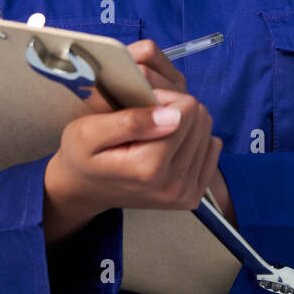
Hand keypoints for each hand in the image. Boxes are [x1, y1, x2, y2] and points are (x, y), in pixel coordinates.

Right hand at [47, 40, 222, 215]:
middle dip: (176, 109)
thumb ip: (130, 121)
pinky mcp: (192, 196)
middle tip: (149, 117)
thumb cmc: (82, 156)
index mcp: (149, 167)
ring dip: (185, 123)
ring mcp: (185, 193)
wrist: (84, 189)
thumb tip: (173, 116)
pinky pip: (212, 150)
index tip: (144, 103)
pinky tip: (170, 144)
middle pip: (200, 119)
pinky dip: (194, 140)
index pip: (187, 109)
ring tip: (156, 130)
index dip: (165, 97)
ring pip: (208, 131)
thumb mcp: (88, 131)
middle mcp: (172, 184)